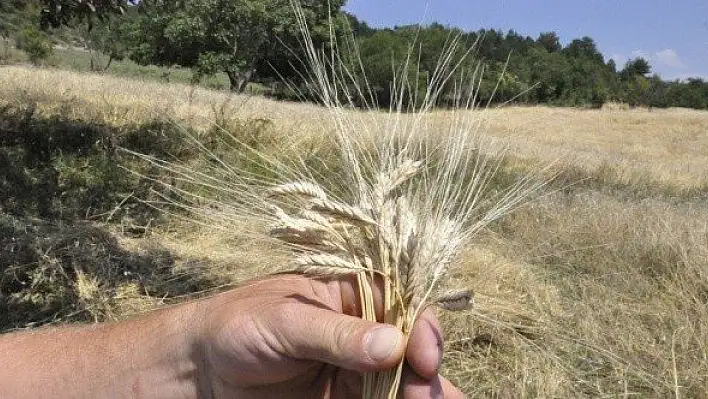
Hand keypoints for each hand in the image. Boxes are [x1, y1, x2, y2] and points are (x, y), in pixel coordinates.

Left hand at [193, 274, 464, 397]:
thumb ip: (336, 333)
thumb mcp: (284, 321)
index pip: (402, 304)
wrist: (198, 373)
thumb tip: (394, 344)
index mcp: (350, 294)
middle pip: (410, 347)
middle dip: (422, 372)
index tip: (424, 358)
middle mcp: (360, 330)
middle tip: (419, 394)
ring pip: (401, 382)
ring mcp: (354, 370)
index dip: (421, 328)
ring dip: (419, 394)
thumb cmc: (236, 327)